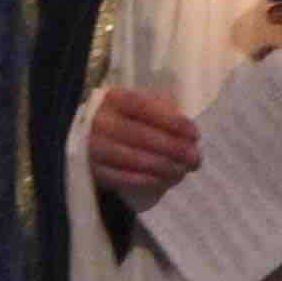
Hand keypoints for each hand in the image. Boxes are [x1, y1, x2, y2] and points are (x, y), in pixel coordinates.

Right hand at [88, 86, 200, 204]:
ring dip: (166, 168)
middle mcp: (101, 123)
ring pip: (137, 160)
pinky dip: (150, 181)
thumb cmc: (122, 117)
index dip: (172, 121)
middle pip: (144, 137)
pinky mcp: (94, 171)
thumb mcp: (136, 104)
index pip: (145, 107)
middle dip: (175, 149)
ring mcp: (95, 149)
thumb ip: (159, 108)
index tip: (194, 134)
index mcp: (114, 99)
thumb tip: (184, 128)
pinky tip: (165, 180)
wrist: (86, 137)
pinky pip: (126, 179)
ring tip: (183, 170)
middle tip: (195, 158)